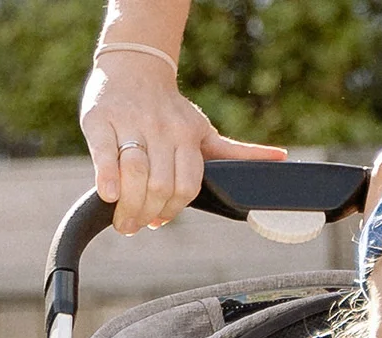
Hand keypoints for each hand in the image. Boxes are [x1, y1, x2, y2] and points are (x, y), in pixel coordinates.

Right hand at [81, 53, 285, 233]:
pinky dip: (107, 178)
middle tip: (135, 226)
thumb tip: (281, 157)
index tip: (158, 222)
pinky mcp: (100, 119)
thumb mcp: (205, 131)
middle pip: (159, 184)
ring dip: (129, 204)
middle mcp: (162, 130)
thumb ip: (236, 152)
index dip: (172, 210)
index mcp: (188, 137)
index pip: (186, 185)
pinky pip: (104, 154)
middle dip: (147, 212)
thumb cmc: (172, 110)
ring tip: (122, 219)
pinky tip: (109, 195)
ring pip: (135, 172)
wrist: (135, 66)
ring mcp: (131, 123)